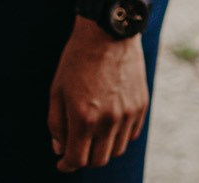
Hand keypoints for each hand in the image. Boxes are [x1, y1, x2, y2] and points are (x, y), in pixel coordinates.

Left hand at [48, 19, 146, 171]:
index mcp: (84, 118)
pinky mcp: (141, 103)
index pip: (76, 160)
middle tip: (77, 148)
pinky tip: (109, 124)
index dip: (66, 165)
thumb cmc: (77, 61)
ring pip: (117, 149)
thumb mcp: (57, 92)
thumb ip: (57, 125)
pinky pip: (131, 133)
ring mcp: (128, 112)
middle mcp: (109, 120)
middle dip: (85, 158)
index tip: (62, 162)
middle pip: (99, 160)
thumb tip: (60, 149)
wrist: (108, 33)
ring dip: (103, 147)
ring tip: (94, 135)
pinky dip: (120, 135)